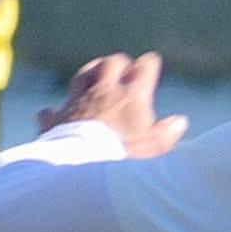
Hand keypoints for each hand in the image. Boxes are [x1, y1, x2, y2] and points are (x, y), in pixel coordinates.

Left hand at [37, 52, 188, 158]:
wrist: (84, 168)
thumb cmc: (125, 157)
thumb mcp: (155, 148)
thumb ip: (167, 133)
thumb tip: (178, 123)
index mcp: (130, 96)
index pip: (143, 68)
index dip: (149, 64)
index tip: (151, 62)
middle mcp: (102, 92)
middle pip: (110, 64)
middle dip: (119, 63)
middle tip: (124, 67)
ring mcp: (76, 102)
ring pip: (82, 76)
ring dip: (90, 73)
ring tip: (95, 75)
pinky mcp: (56, 119)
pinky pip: (52, 111)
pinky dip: (55, 112)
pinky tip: (55, 114)